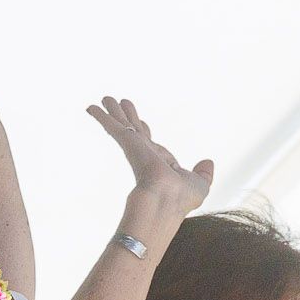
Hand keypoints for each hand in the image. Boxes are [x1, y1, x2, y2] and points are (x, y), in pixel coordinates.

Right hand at [87, 97, 212, 218]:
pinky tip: (91, 108)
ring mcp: (134, 149)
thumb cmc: (180, 198)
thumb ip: (203, 173)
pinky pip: (112, 127)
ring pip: (121, 125)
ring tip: (105, 99)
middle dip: (126, 117)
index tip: (139, 122)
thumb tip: (208, 163)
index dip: (144, 131)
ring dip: (112, 112)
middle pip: (133, 130)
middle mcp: (144, 154)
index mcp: (158, 163)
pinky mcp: (127, 144)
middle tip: (119, 104)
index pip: (148, 143)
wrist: (165, 201)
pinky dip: (102, 117)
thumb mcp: (199, 184)